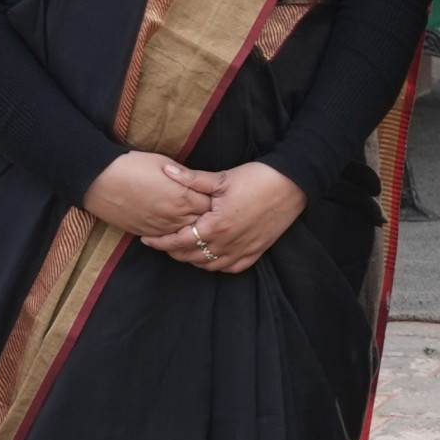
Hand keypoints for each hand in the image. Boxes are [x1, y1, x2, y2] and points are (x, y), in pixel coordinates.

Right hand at [87, 150, 221, 244]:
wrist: (100, 180)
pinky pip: (167, 240)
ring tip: (201, 227)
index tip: (221, 199)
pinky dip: (175, 236)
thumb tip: (196, 183)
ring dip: (193, 231)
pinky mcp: (147, 233)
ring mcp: (161, 227)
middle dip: (209, 220)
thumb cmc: (132, 165)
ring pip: (186, 235)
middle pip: (202, 224)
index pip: (211, 205)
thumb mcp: (165, 164)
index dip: (217, 202)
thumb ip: (185, 177)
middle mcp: (175, 216)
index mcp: (183, 196)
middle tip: (217, 216)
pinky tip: (179, 232)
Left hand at [169, 162, 306, 273]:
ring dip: (192, 258)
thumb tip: (166, 171)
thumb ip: (191, 179)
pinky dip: (216, 264)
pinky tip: (210, 256)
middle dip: (172, 250)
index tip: (146, 239)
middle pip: (190, 256)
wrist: (293, 185)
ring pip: (208, 265)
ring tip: (184, 247)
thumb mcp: (222, 177)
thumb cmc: (257, 178)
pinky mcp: (255, 252)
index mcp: (215, 226)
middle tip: (163, 241)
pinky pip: (230, 268)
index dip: (159, 242)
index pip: (178, 241)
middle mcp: (227, 244)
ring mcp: (242, 250)